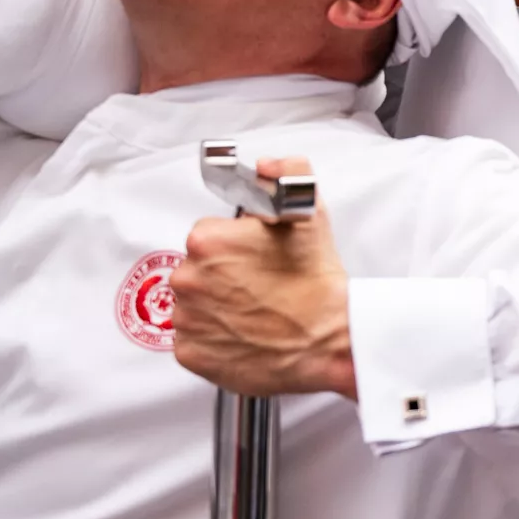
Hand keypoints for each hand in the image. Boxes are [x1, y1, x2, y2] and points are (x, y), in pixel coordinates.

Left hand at [171, 158, 356, 398]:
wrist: (329, 340)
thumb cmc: (317, 283)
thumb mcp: (309, 214)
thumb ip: (286, 172)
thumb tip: (264, 166)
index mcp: (207, 241)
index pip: (206, 239)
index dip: (232, 250)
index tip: (253, 262)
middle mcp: (188, 278)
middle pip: (195, 272)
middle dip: (220, 279)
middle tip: (257, 289)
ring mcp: (188, 319)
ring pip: (191, 307)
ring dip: (214, 309)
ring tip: (252, 314)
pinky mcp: (191, 353)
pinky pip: (192, 342)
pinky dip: (211, 341)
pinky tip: (242, 337)